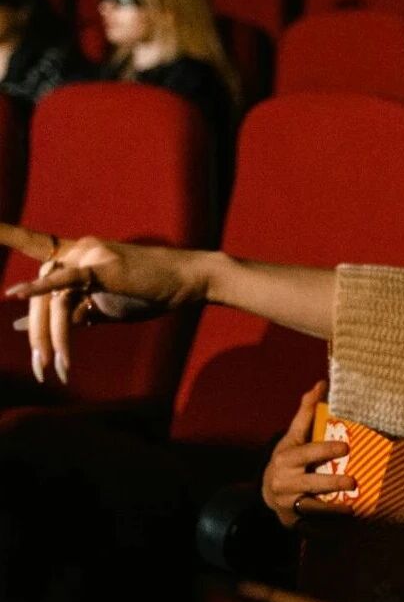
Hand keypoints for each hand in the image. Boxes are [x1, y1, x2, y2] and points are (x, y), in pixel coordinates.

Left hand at [1, 224, 209, 383]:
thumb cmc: (151, 292)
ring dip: (52, 337)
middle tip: (41, 369)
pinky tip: (16, 294)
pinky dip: (40, 290)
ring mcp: (89, 256)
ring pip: (55, 300)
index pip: (32, 244)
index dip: (6, 232)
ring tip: (59, 367)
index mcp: (75, 255)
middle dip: (38, 335)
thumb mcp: (105, 306)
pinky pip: (67, 283)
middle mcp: (77, 250)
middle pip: (41, 295)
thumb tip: (17, 327)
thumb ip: (67, 313)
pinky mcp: (102, 267)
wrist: (187, 281)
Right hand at [261, 381, 355, 527]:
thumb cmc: (288, 458)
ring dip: (332, 509)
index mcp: (286, 457)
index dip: (325, 449)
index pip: (307, 452)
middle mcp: (285, 480)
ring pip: (312, 507)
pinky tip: (344, 530)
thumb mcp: (293, 436)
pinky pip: (311, 526)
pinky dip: (326, 529)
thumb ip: (306, 413)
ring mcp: (288, 502)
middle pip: (311, 482)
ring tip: (352, 509)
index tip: (345, 447)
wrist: (267, 491)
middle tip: (352, 481)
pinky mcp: (294, 520)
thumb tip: (321, 383)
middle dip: (331, 481)